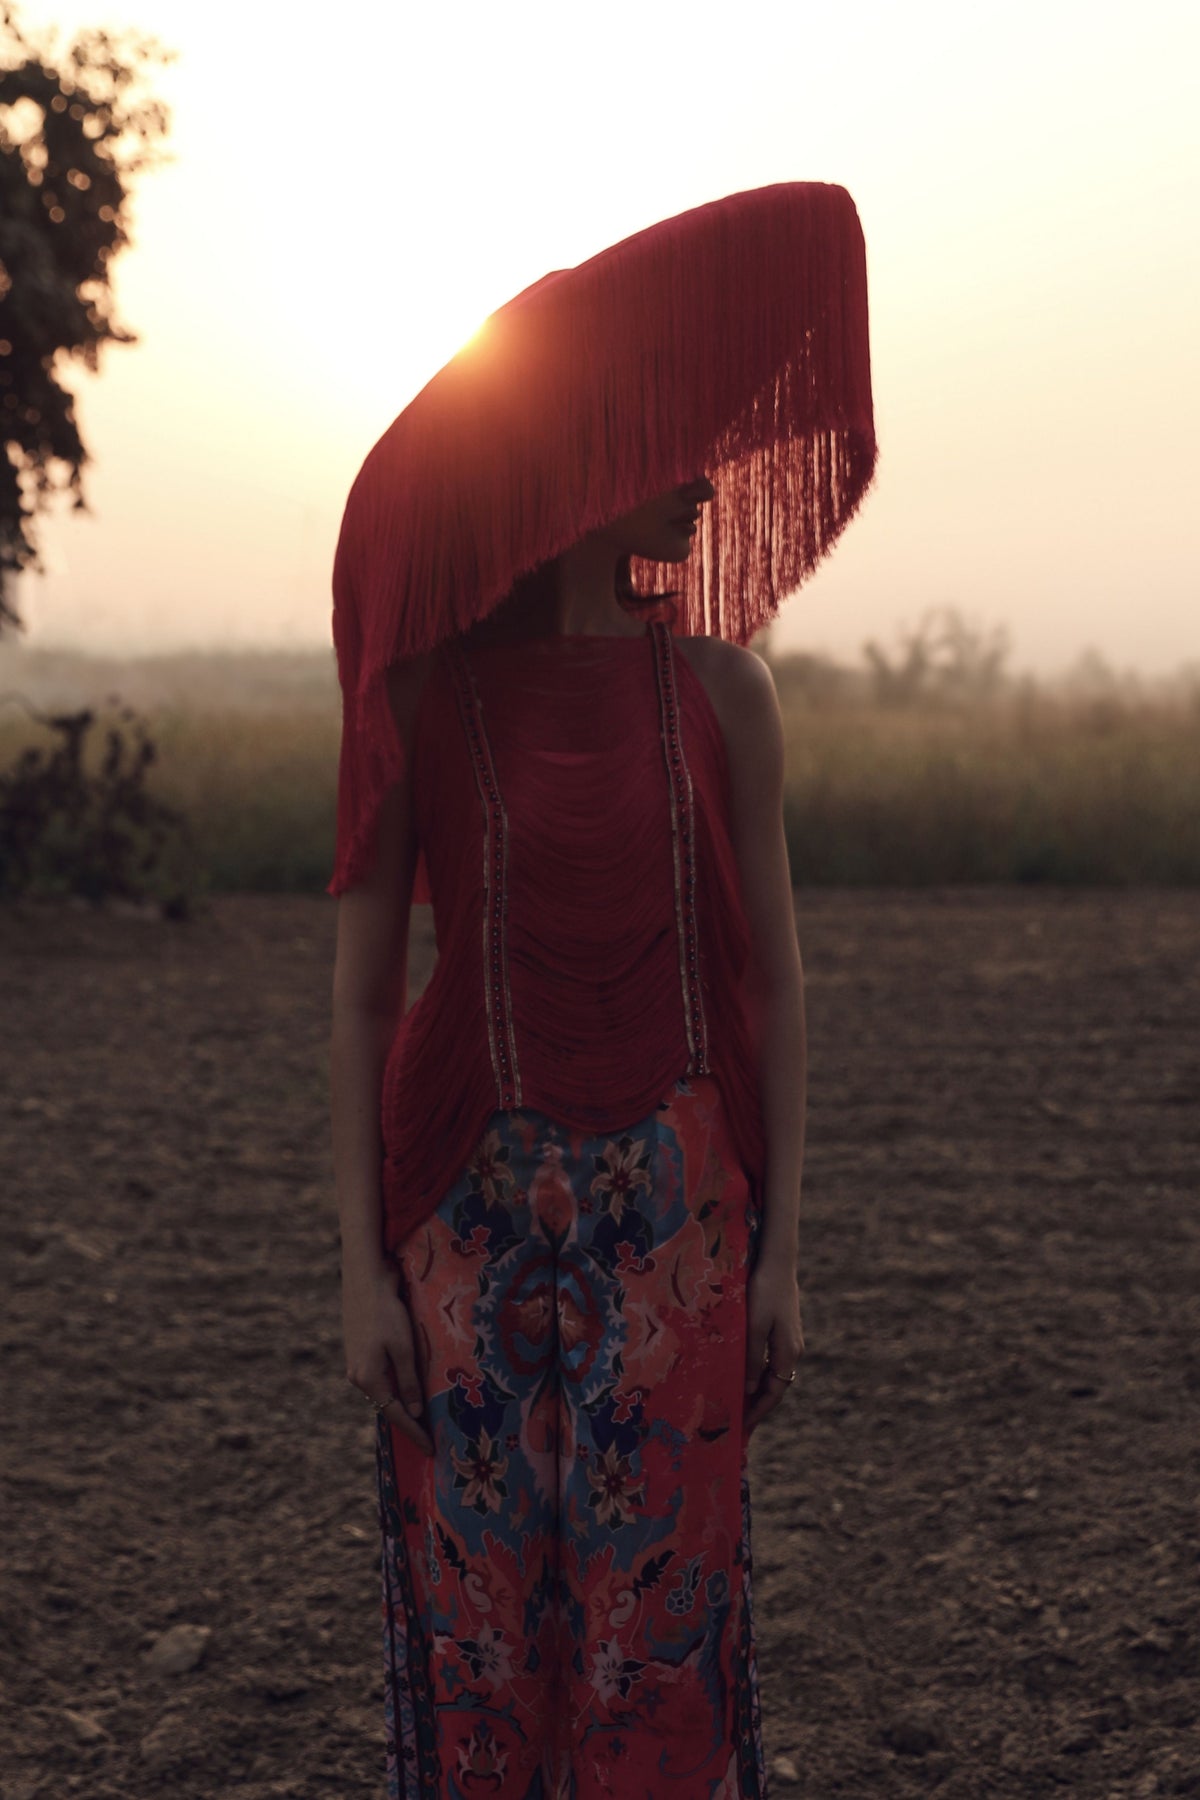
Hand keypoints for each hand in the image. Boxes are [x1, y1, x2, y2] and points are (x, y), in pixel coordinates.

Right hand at [342, 1257, 433, 1456]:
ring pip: (383, 1393)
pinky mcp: (360, 1353)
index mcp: (367, 1379)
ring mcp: (357, 1365)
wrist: (365, 1280)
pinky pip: (380, 1379)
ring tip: (422, 1420)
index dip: (414, 1433)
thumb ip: (408, 1382)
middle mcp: (358, 1377)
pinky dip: (394, 1389)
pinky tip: (407, 1391)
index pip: (395, 1415)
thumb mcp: (403, 1348)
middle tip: (430, 1440)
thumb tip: (415, 1411)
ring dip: (401, 1405)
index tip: (431, 1450)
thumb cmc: (387, 1312)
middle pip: (387, 1407)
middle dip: (408, 1423)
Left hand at [743, 1260, 804, 1434]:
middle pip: (775, 1387)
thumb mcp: (754, 1326)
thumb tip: (748, 1389)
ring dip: (757, 1389)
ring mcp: (789, 1339)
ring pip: (773, 1374)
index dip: (759, 1411)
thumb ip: (752, 1358)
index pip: (774, 1393)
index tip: (742, 1427)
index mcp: (788, 1353)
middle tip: (736, 1420)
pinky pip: (770, 1360)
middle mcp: (792, 1350)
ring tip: (736, 1402)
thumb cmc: (764, 1292)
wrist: (777, 1262)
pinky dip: (758, 1372)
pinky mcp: (782, 1329)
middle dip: (757, 1405)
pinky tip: (743, 1372)